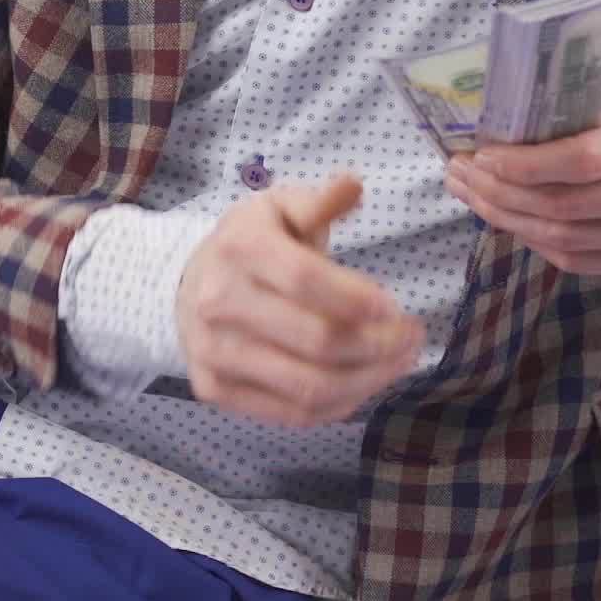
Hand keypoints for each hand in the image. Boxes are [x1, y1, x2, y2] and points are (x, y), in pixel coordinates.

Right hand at [172, 172, 426, 427]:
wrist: (190, 286)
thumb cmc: (253, 244)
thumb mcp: (281, 208)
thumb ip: (320, 201)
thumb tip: (353, 185)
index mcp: (240, 246)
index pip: (305, 279)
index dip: (358, 298)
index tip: (396, 308)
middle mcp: (218, 301)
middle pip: (317, 341)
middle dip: (379, 345)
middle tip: (411, 338)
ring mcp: (213, 351)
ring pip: (309, 387)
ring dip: (369, 381)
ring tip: (398, 363)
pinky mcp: (214, 389)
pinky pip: (292, 415)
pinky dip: (340, 405)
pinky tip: (364, 383)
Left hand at [442, 82, 600, 278]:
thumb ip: (590, 93)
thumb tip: (502, 100)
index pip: (584, 160)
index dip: (524, 163)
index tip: (479, 153)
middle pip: (565, 205)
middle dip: (499, 191)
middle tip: (459, 173)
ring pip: (566, 238)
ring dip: (507, 218)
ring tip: (472, 194)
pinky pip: (579, 259)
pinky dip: (535, 240)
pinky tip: (508, 218)